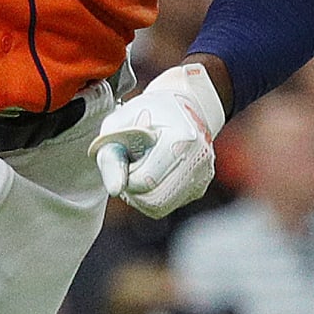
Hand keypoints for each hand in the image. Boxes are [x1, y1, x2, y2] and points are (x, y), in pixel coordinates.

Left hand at [91, 61, 224, 218]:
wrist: (182, 106)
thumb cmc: (148, 112)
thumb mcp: (120, 123)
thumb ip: (110, 155)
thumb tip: (114, 189)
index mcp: (182, 138)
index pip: (145, 180)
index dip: (126, 175)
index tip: (126, 157)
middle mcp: (199, 159)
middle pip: (153, 199)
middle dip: (133, 189)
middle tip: (130, 166)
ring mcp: (202, 175)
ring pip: (159, 207)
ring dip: (141, 195)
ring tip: (139, 169)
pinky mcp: (199, 187)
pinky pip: (167, 204)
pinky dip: (152, 195)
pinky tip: (152, 174)